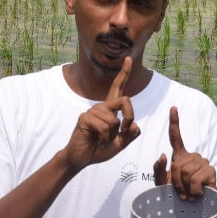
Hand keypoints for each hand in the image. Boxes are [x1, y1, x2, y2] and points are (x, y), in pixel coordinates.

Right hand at [60, 56, 139, 171]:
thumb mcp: (119, 144)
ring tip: (101, 140)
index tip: (128, 59)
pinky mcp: (84, 118)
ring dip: (111, 135)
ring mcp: (92, 111)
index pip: (118, 88)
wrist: (80, 159)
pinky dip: (104, 139)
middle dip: (129, 116)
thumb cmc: (98, 150)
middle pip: (125, 100)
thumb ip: (129, 135)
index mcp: (110, 110)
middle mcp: (102, 107)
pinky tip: (96, 141)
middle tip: (124, 131)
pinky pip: (104, 127)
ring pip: (114, 120)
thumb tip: (136, 125)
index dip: (124, 73)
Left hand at [153, 106, 215, 199]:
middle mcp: (193, 156)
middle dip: (176, 182)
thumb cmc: (175, 196)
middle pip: (178, 164)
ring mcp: (203, 162)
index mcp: (179, 156)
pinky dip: (194, 191)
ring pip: (187, 172)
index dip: (175, 122)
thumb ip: (159, 170)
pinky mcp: (211, 171)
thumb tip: (163, 155)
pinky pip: (197, 179)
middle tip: (181, 193)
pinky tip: (198, 195)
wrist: (190, 209)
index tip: (173, 108)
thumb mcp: (162, 183)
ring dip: (185, 188)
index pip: (176, 137)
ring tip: (189, 194)